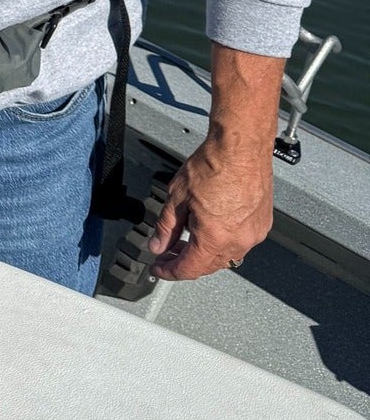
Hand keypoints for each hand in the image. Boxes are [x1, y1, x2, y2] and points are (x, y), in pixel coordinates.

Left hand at [147, 43, 281, 279]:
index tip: (158, 269)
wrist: (241, 148)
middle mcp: (238, 241)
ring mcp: (254, 234)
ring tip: (186, 240)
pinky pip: (241, 242)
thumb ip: (166, 227)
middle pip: (208, 266)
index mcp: (215, 238)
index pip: (189, 269)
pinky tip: (210, 228)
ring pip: (226, 256)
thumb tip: (157, 245)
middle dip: (186, 262)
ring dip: (205, 253)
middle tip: (168, 254)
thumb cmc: (213, 165)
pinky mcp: (263, 224)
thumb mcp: (177, 197)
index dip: (169, 271)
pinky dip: (223, 241)